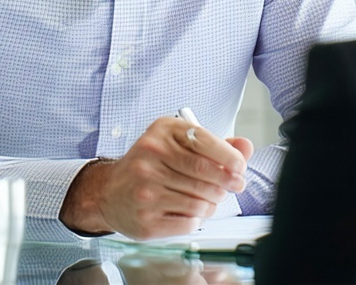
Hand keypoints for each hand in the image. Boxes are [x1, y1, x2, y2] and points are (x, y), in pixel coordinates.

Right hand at [61, 117, 253, 239]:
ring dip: (213, 202)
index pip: (205, 142)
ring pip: (200, 201)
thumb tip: (245, 147)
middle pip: (206, 174)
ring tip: (208, 198)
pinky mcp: (146, 219)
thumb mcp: (177, 143)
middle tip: (234, 185)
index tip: (240, 166)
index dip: (230, 157)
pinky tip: (191, 210)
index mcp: (161, 133)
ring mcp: (146, 191)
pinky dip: (198, 218)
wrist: (109, 192)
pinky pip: (189, 222)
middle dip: (228, 182)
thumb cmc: (149, 165)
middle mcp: (150, 159)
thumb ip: (214, 145)